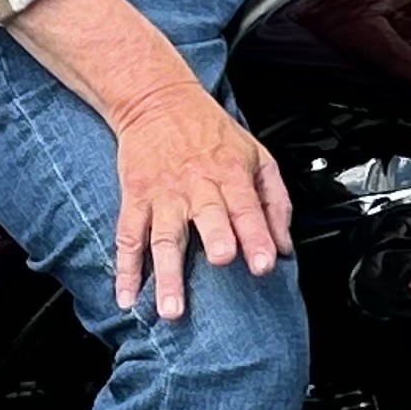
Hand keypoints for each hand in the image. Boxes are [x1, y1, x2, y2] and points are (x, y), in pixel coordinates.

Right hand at [103, 66, 293, 320]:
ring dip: (166, 276)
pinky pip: (128, 238)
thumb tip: (285, 244)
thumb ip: (275, 200)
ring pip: (163, 238)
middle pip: (206, 217)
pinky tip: (126, 296)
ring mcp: (163, 196)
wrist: (157, 100)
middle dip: (214, 240)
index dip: (257, 236)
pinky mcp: (135, 199)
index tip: (264, 263)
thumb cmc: (211, 131)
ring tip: (170, 309)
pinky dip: (125, 270)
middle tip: (219, 264)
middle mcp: (196, 186)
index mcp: (230, 174)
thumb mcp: (256, 154)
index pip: (248, 209)